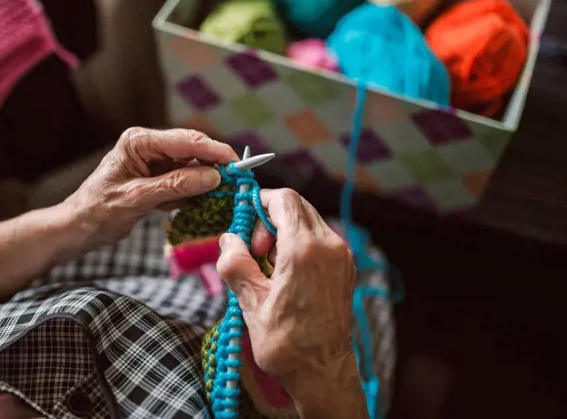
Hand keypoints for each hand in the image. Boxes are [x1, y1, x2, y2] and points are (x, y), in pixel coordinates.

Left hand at [65, 127, 237, 248]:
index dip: (214, 150)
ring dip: (204, 182)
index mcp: (139, 141)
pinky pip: (184, 180)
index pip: (185, 140)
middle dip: (214, 165)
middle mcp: (148, 146)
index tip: (237, 164)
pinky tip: (190, 206)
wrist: (78, 228)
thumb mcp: (137, 199)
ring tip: (218, 197)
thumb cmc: (98, 211)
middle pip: (193, 150)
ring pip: (192, 166)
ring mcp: (154, 161)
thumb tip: (212, 177)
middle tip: (236, 182)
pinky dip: (191, 193)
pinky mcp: (158, 177)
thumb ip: (175, 185)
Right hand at [217, 189, 366, 417]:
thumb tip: (228, 239)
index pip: (283, 199)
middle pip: (296, 205)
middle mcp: (329, 245)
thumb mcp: (250, 303)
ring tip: (268, 267)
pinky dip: (298, 244)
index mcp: (305, 250)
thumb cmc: (287, 344)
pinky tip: (285, 273)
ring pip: (307, 220)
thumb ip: (235, 263)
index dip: (258, 205)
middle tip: (254, 252)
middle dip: (269, 220)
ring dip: (283, 233)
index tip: (244, 229)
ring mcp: (341, 255)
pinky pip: (318, 238)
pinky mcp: (345, 266)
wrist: (323, 372)